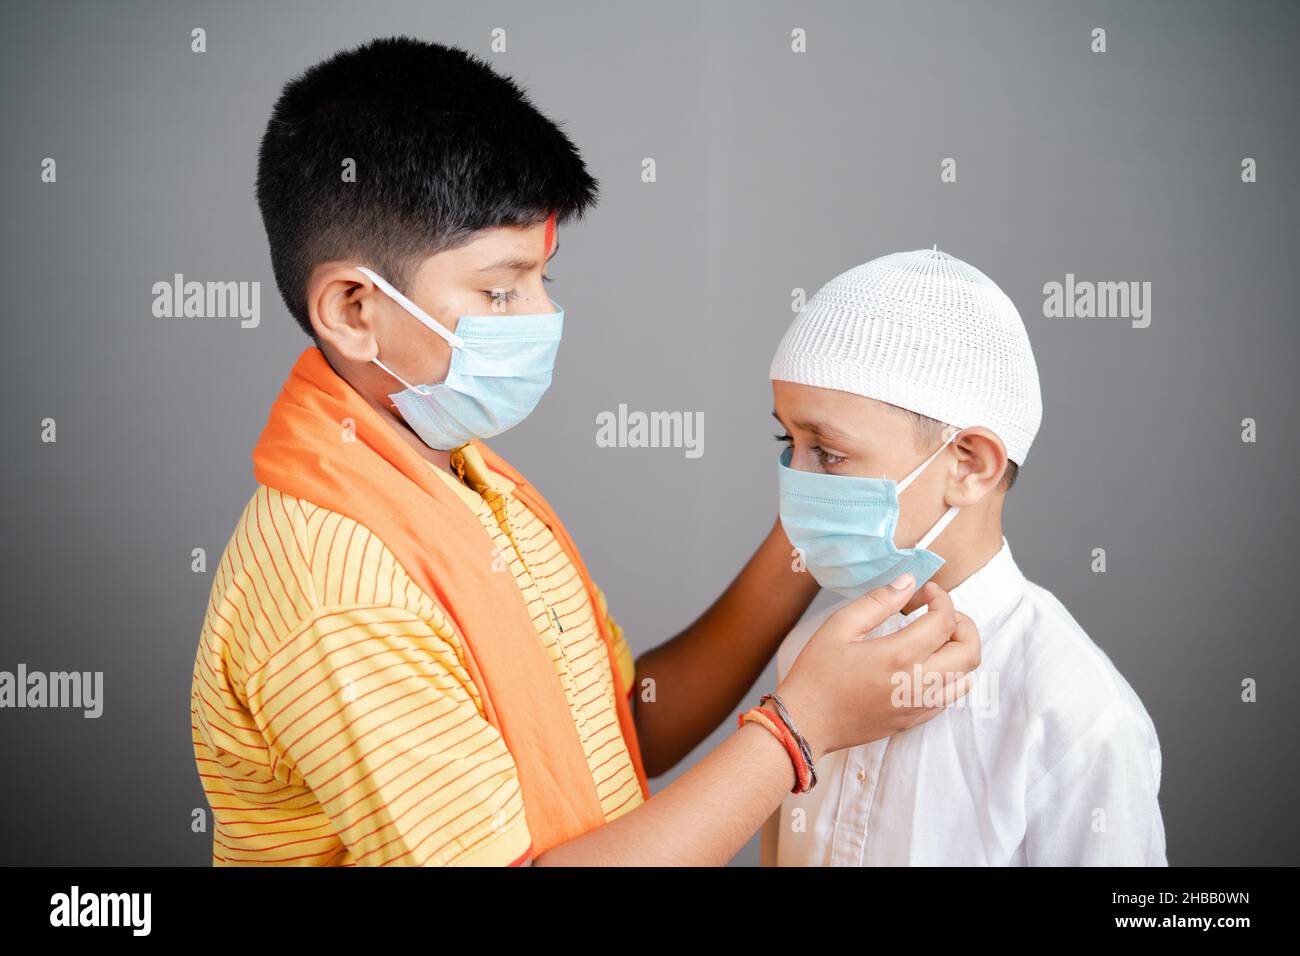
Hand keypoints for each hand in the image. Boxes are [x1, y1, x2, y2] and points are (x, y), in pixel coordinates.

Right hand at [773, 575, 979, 760]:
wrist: (806, 723)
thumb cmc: (817, 673)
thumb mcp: (840, 626)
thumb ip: (878, 601)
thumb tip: (908, 582)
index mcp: (899, 656)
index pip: (945, 621)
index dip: (942, 598)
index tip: (927, 591)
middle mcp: (918, 684)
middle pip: (970, 651)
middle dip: (963, 623)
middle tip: (940, 612)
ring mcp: (919, 706)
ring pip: (967, 677)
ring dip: (960, 651)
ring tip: (936, 637)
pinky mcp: (915, 720)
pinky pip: (950, 697)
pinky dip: (950, 675)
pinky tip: (925, 663)